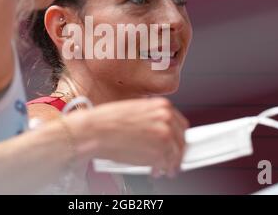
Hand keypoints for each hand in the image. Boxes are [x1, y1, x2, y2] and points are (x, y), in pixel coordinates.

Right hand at [65, 97, 188, 177]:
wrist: (96, 130)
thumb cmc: (108, 120)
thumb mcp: (135, 110)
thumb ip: (151, 118)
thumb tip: (157, 130)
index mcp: (162, 106)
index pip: (180, 124)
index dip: (178, 136)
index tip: (176, 143)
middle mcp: (167, 120)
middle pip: (181, 140)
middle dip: (177, 151)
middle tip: (173, 158)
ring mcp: (164, 137)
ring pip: (176, 154)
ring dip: (171, 163)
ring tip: (165, 168)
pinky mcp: (159, 154)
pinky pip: (166, 165)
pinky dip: (162, 170)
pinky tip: (155, 171)